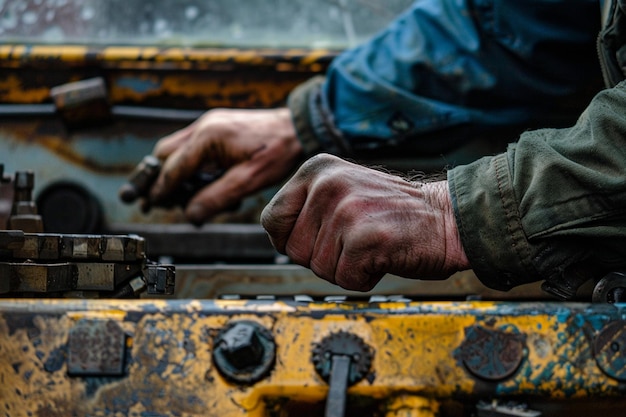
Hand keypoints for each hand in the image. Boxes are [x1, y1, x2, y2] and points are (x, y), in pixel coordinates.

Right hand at [149, 108, 302, 224]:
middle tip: (160, 200)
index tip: (150, 204)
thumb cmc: (277, 152)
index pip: (172, 169)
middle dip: (161, 178)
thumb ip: (215, 198)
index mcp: (207, 138)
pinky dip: (191, 163)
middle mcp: (203, 126)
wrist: (298, 128)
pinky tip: (204, 180)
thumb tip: (190, 215)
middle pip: (165, 154)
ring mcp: (210, 123)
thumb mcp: (247, 182)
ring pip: (177, 148)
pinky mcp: (218, 126)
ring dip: (176, 171)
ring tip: (185, 195)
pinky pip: (193, 145)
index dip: (160, 190)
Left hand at [260, 154, 469, 290]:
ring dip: (345, 268)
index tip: (320, 239)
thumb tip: (276, 234)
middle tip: (356, 241)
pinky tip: (383, 256)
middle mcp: (326, 184)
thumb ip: (308, 207)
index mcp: (316, 169)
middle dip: (323, 257)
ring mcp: (346, 209)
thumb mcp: (342, 191)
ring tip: (371, 245)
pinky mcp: (364, 237)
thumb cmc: (395, 213)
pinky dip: (364, 279)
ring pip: (319, 268)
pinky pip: (345, 279)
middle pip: (294, 250)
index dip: (292, 241)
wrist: (448, 218)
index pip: (272, 220)